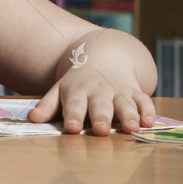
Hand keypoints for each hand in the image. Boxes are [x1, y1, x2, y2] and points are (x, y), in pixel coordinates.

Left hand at [27, 62, 155, 136]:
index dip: (73, 116)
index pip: (74, 105)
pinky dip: (148, 110)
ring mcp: (118, 90)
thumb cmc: (78, 81)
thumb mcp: (60, 89)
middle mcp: (99, 91)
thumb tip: (32, 118)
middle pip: (100, 106)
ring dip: (128, 116)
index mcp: (78, 91)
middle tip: (100, 130)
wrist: (104, 53)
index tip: (72, 128)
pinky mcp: (135, 91)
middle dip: (101, 117)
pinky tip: (150, 122)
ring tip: (131, 128)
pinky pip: (144, 100)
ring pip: (125, 104)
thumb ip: (48, 105)